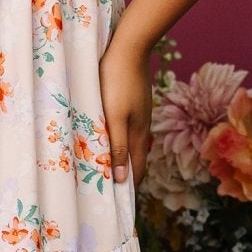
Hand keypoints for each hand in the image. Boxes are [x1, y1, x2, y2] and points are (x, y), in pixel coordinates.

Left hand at [98, 35, 153, 188]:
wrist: (129, 47)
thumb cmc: (116, 82)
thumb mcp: (114, 117)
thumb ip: (118, 147)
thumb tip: (123, 179)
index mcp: (138, 135)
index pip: (136, 170)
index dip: (129, 187)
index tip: (119, 204)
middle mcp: (142, 128)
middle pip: (135, 159)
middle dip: (126, 177)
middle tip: (110, 193)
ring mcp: (140, 115)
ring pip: (132, 144)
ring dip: (123, 159)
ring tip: (109, 171)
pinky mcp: (135, 103)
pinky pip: (129, 130)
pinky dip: (121, 141)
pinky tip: (111, 140)